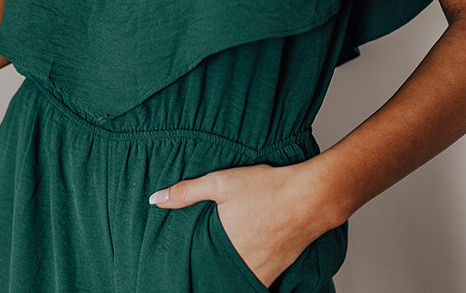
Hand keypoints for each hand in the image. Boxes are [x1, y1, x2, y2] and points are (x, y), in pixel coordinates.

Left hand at [148, 161, 332, 288]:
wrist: (310, 197)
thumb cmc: (267, 187)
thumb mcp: (222, 182)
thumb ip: (187, 192)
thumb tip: (156, 199)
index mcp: (224, 247)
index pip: (199, 275)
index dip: (190, 278)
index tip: (179, 279)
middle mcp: (243, 265)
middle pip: (217, 281)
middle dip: (207, 278)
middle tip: (196, 274)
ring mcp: (262, 271)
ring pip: (237, 283)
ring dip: (226, 277)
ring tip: (218, 268)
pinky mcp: (276, 270)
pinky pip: (257, 282)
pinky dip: (247, 277)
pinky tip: (242, 264)